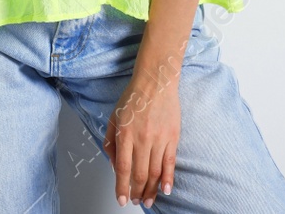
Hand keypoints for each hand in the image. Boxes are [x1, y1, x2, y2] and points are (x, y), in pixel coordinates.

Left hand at [104, 72, 180, 206]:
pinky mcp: (172, 138)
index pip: (123, 168)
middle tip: (134, 202)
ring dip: (150, 190)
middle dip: (136, 192)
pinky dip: (168, 179)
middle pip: (139, 173)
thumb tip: (114, 166)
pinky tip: (165, 190)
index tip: (121, 200)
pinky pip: (170, 163)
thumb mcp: (113, 117)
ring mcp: (159, 139)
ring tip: (147, 201)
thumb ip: (111, 143)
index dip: (122, 187)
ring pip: (155, 172)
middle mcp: (142, 139)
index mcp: (125, 134)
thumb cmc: (132, 98)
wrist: (156, 82)